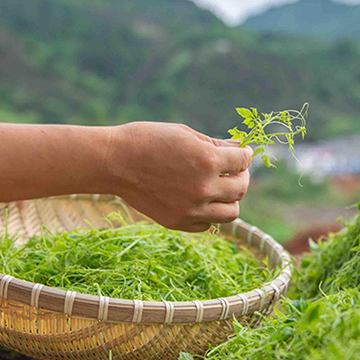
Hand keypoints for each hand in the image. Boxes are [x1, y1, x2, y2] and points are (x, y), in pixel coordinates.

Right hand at [106, 122, 252, 231]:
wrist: (114, 162)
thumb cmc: (149, 140)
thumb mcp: (186, 134)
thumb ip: (216, 144)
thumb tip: (240, 148)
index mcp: (208, 161)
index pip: (243, 162)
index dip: (245, 155)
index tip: (242, 153)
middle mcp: (204, 188)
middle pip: (241, 188)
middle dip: (241, 176)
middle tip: (234, 170)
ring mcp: (191, 209)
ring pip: (231, 213)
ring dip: (230, 199)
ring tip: (221, 188)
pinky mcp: (178, 222)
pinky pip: (208, 224)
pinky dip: (210, 213)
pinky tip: (201, 199)